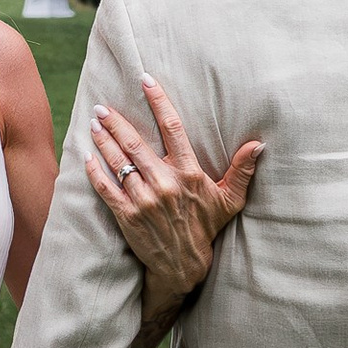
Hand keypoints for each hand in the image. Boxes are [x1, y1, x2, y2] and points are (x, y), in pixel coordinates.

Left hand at [88, 77, 262, 324]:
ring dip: (104, 141)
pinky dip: (95, 172)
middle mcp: (165, 184)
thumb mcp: (229, 200)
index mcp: (189, 174)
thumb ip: (242, 171)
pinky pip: (107, 189)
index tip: (145, 80)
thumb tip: (259, 145)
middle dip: (116, 122)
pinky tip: (88, 157)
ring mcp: (144, 201)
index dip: (158, 101)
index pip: (173, 129)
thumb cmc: (206, 228)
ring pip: (119, 163)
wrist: (183, 266)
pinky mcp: (127, 217)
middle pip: (136, 144)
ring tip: (94, 124)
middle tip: (102, 106)